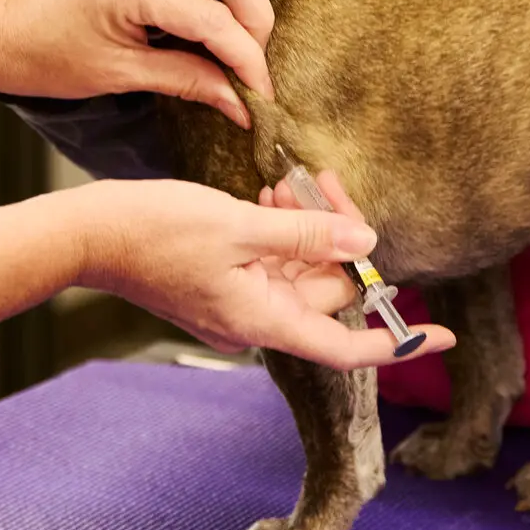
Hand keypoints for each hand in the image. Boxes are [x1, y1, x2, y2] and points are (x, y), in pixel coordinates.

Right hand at [70, 175, 455, 368]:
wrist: (88, 234)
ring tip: (289, 182)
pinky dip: (278, 229)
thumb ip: (308, 235)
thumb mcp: (241, 224)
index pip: (346, 347)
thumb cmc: (156, 230)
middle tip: (328, 182)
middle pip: (324, 290)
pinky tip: (272, 194)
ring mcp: (236, 302)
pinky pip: (269, 260)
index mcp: (264, 319)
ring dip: (305, 226)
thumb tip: (365, 244)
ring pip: (297, 268)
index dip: (398, 342)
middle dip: (337, 238)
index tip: (441, 336)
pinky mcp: (221, 282)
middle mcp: (255, 320)